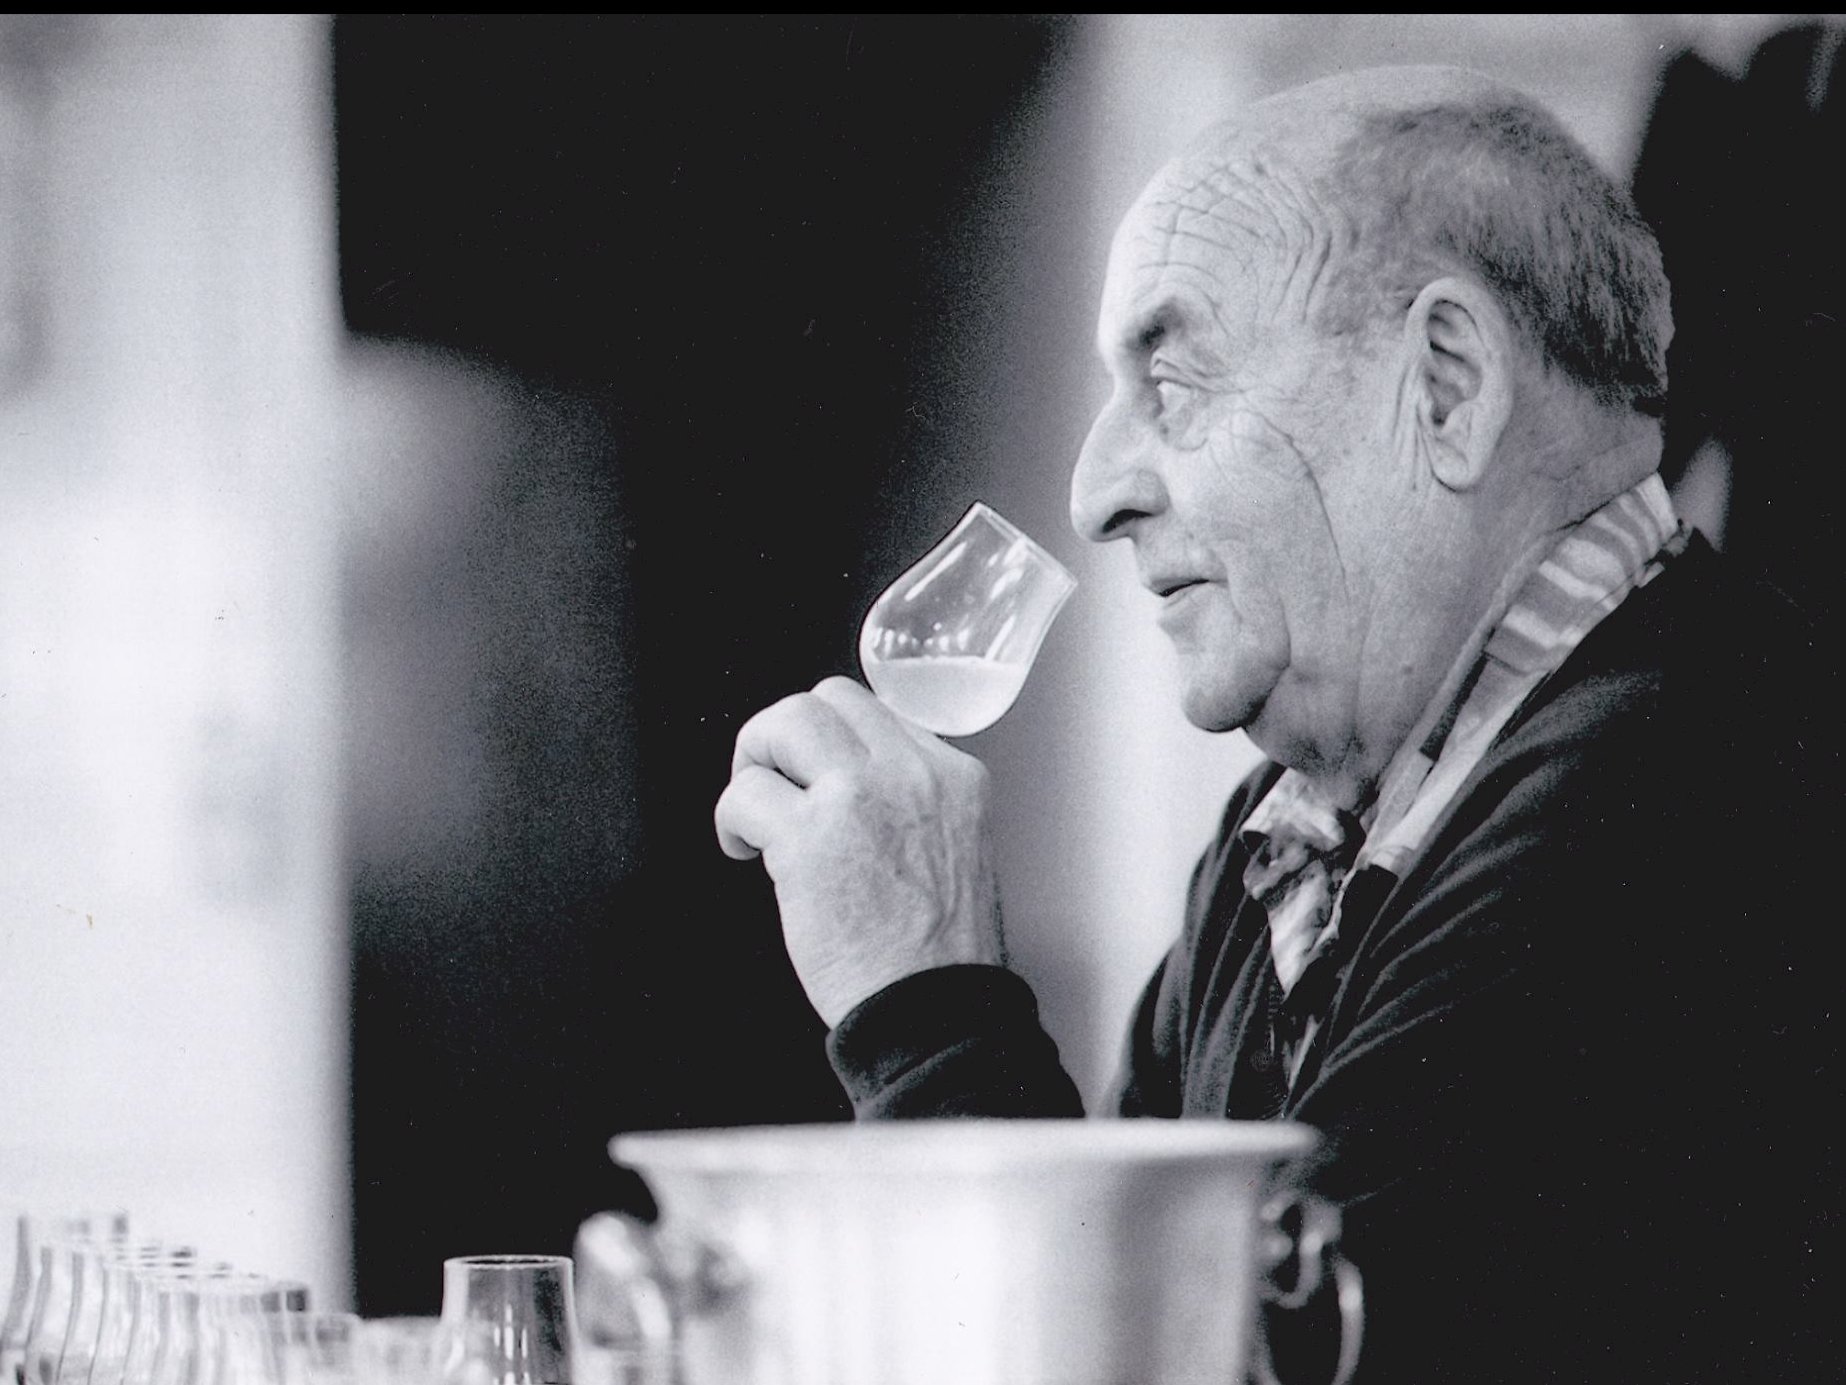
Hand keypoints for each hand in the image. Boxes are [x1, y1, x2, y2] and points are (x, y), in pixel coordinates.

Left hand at [714, 676, 1005, 1025]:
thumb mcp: (961, 850)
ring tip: (754, 809)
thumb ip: (917, 806)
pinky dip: (732, 820)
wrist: (936, 1010)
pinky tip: (744, 851)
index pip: (878, 714)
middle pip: (828, 699)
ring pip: (785, 722)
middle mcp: (910, 772)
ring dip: (755, 761)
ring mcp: (858, 798)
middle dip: (788, 735)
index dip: (837, 744)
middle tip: (774, 780)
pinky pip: (745, 794)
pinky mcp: (808, 838)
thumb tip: (851, 789)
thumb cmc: (943, 956)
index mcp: (954, 776)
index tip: (820, 780)